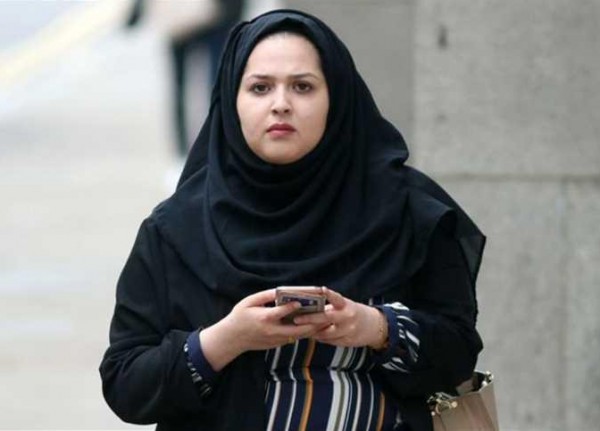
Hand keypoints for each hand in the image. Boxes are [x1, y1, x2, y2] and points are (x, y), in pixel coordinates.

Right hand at [200, 289, 326, 370]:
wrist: (232, 338)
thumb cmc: (240, 316)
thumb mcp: (249, 302)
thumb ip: (265, 296)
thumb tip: (280, 290)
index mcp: (264, 318)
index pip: (282, 312)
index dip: (293, 306)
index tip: (303, 301)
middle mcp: (272, 330)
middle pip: (297, 328)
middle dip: (313, 322)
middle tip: (326, 314)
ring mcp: (276, 339)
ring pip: (298, 335)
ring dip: (312, 328)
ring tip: (325, 320)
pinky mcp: (277, 344)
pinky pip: (294, 338)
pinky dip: (304, 332)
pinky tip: (314, 325)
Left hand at [293, 287, 386, 347]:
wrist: (373, 326)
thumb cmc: (352, 312)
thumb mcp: (345, 306)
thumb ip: (331, 306)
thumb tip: (310, 307)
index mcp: (347, 305)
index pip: (337, 298)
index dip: (330, 294)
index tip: (322, 289)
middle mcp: (348, 317)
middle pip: (326, 318)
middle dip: (310, 319)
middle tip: (296, 319)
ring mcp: (348, 330)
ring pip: (325, 333)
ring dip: (313, 332)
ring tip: (301, 328)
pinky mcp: (347, 341)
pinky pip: (329, 341)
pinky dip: (320, 338)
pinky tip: (313, 335)